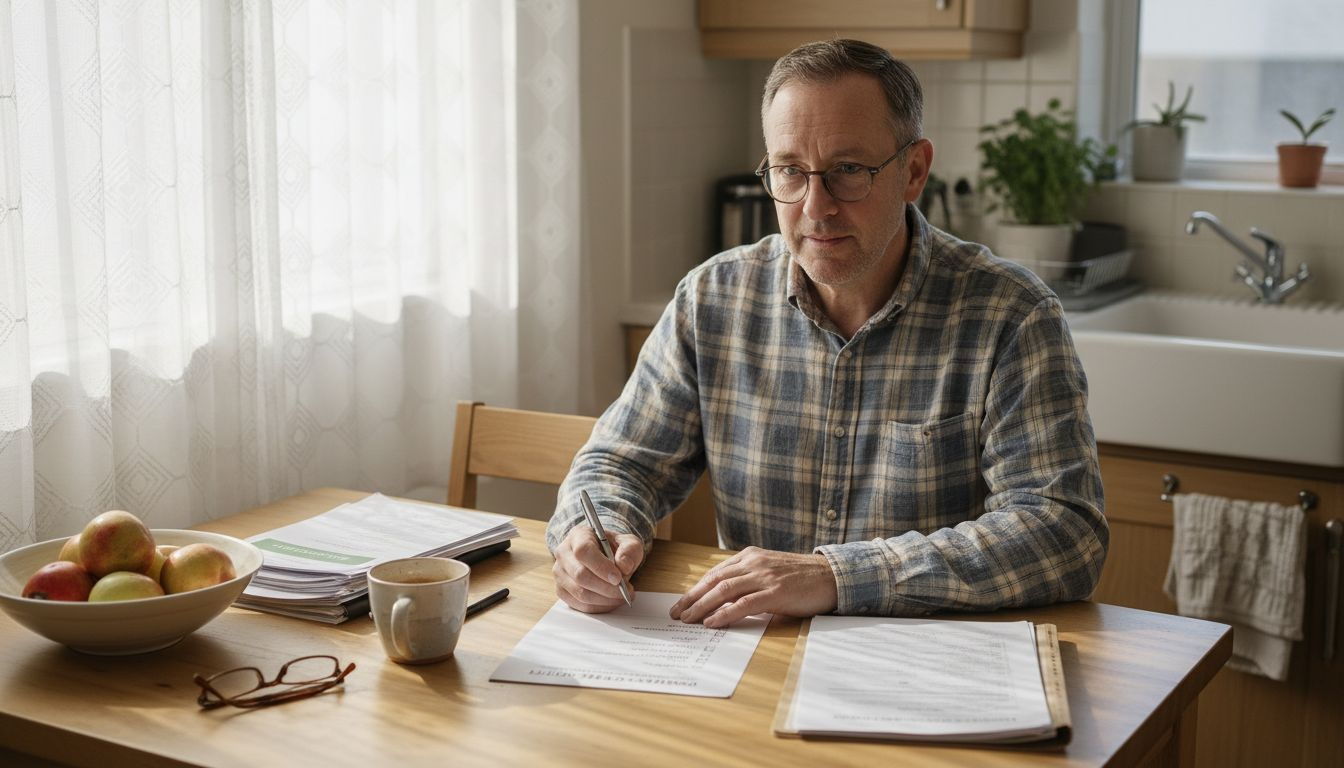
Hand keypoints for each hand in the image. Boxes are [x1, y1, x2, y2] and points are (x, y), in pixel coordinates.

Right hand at [552, 524, 643, 612]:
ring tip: (621, 596)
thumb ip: (630, 550)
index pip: (583, 551)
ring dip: (605, 599)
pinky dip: (599, 607)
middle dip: (606, 588)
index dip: (600, 566)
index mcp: (578, 535)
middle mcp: (563, 553)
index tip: (618, 578)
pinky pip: (579, 605)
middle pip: (580, 575)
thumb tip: (624, 566)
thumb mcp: (628, 543)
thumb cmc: (613, 548)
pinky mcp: (561, 590)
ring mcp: (560, 573)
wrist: (603, 556)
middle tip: (625, 591)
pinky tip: (611, 602)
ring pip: (580, 593)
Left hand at [669, 547, 837, 627]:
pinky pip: (743, 604)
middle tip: (677, 613)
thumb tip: (725, 599)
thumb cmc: (802, 577)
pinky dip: (724, 614)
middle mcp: (754, 563)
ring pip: (723, 591)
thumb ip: (750, 579)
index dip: (696, 588)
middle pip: (714, 581)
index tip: (682, 602)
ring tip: (688, 620)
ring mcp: (764, 577)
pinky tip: (712, 623)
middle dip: (692, 598)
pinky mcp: (775, 592)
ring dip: (702, 606)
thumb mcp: (771, 571)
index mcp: (751, 556)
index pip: (715, 573)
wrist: (832, 576)